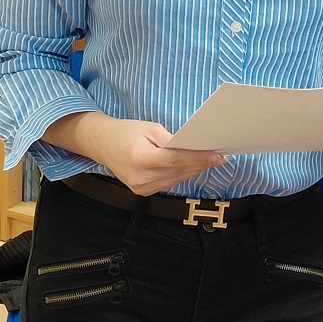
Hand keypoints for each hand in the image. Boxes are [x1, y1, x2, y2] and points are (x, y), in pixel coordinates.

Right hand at [44, 111, 225, 195]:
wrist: (102, 143)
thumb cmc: (127, 131)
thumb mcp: (150, 128)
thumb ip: (172, 141)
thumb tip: (195, 149)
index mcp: (141, 158)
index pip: (177, 160)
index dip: (199, 158)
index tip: (218, 155)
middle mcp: (140, 178)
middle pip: (180, 172)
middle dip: (200, 163)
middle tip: (220, 155)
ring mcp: (141, 188)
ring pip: (177, 179)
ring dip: (194, 170)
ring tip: (211, 160)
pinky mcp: (143, 192)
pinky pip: (169, 183)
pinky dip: (181, 174)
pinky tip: (192, 166)